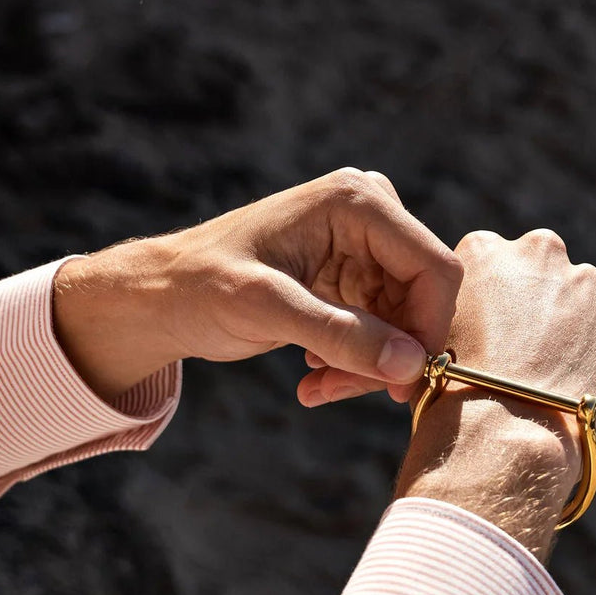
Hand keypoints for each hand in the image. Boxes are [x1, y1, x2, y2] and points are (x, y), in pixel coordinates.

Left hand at [52, 168, 462, 403]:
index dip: (429, 329)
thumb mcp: (268, 309)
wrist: (163, 296)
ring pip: (402, 324)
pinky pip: (380, 333)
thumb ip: (342, 335)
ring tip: (316, 388)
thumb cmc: (201, 286)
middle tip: (341, 392)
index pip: (432, 269)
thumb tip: (411, 365)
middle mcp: (370, 218)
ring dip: (367, 367)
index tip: (405, 383)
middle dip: (389, 355)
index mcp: (357, 201)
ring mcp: (364, 250)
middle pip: (420, 301)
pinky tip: (313, 376)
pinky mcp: (353, 281)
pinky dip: (354, 363)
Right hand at [396, 229, 595, 559]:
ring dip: (579, 341)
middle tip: (527, 371)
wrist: (502, 437)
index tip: (493, 351)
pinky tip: (587, 396)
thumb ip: (437, 329)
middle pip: (547, 283)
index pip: (499, 274)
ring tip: (557, 392)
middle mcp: (540, 250)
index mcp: (483, 251)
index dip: (498, 317)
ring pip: (589, 311)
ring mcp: (592, 281)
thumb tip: (407, 352)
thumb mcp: (424, 352)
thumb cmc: (448, 403)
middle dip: (542, 319)